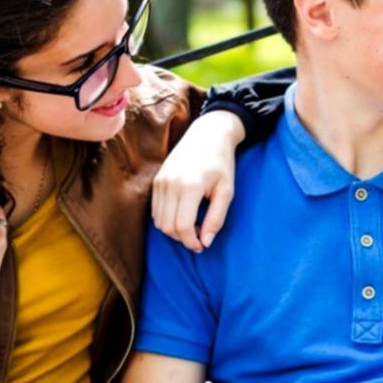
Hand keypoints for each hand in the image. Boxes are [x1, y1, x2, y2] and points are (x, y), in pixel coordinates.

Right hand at [152, 111, 243, 251]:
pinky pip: (155, 210)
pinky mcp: (156, 180)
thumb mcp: (226, 191)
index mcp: (190, 186)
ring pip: (159, 221)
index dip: (191, 242)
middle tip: (199, 236)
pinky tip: (182, 215)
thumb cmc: (221, 164)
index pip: (182, 226)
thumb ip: (216, 218)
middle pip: (168, 227)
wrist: (207, 135)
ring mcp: (160, 181)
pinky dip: (167, 219)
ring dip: (174, 230)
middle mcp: (170, 184)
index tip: (202, 246)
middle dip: (183, 238)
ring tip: (192, 226)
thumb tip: (206, 242)